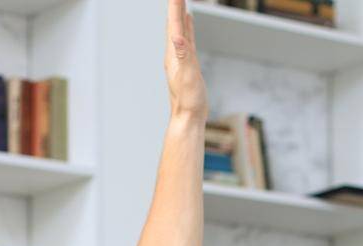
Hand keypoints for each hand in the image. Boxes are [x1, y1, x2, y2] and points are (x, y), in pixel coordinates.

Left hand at [164, 0, 205, 118]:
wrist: (188, 118)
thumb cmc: (188, 100)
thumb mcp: (188, 76)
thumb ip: (183, 56)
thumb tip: (176, 37)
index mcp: (174, 53)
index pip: (173, 24)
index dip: (175, 6)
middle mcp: (174, 53)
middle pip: (173, 22)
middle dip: (175, 5)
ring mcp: (180, 57)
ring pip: (179, 28)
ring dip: (179, 12)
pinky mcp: (188, 62)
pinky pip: (187, 38)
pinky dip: (187, 26)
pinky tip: (188, 21)